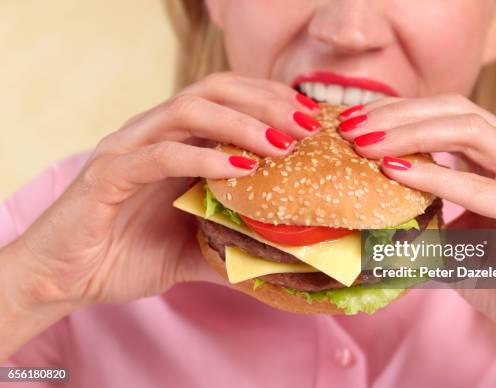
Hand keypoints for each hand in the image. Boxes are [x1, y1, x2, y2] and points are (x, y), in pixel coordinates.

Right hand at [8, 72, 321, 308]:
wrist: (63, 280)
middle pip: (215, 91)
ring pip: (188, 111)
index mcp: (176, 143)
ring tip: (281, 145)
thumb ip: (233, 244)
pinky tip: (239, 169)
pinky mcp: (107, 176)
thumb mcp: (194, 249)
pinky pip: (158, 155)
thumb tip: (284, 259)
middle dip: (266, 102)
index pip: (229, 98)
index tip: (311, 121)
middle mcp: (154, 135)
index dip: (271, 101)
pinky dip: (201, 157)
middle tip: (307, 127)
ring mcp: (129, 150)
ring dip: (241, 123)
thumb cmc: (126, 256)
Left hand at [340, 95, 495, 385]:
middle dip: (398, 113)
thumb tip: (369, 208)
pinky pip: (481, 187)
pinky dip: (436, 176)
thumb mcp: (453, 238)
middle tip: (351, 125)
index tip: (354, 121)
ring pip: (471, 131)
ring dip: (410, 134)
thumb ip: (424, 215)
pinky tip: (396, 172)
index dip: (399, 111)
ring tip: (365, 143)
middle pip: (456, 110)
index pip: (447, 114)